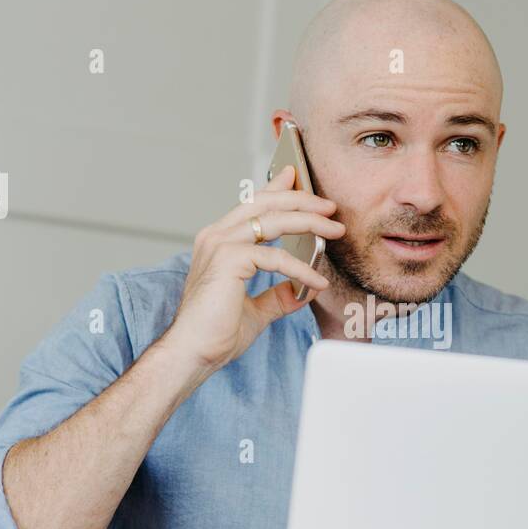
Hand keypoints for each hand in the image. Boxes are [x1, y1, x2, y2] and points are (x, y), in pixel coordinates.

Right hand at [162, 164, 343, 372]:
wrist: (193, 352)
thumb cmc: (215, 333)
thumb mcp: (256, 310)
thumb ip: (277, 296)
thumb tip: (301, 292)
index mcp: (218, 242)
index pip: (251, 206)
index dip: (275, 189)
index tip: (295, 175)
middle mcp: (216, 236)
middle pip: (265, 204)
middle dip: (301, 200)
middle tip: (329, 206)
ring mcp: (220, 244)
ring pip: (273, 220)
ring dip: (309, 222)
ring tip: (334, 230)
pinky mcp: (229, 259)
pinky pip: (275, 256)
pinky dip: (301, 268)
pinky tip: (317, 282)